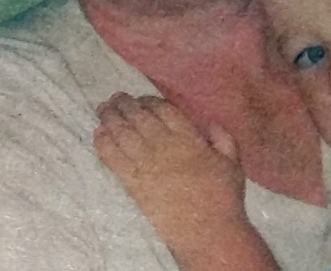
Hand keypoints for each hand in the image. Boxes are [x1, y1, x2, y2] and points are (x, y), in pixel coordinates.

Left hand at [94, 93, 246, 255]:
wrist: (207, 232)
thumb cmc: (222, 197)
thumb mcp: (232, 163)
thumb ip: (224, 139)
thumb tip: (211, 124)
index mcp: (189, 138)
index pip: (164, 110)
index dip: (149, 100)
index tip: (142, 99)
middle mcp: (165, 145)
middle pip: (140, 117)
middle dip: (125, 105)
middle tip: (116, 98)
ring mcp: (148, 164)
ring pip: (124, 133)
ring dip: (111, 118)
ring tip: (103, 109)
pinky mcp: (134, 184)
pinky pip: (114, 159)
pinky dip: (104, 144)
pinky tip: (98, 134)